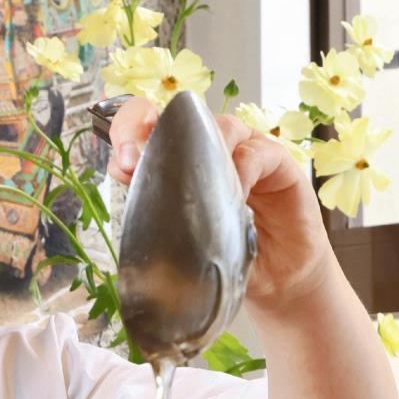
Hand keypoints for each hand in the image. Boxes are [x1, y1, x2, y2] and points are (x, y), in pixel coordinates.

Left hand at [106, 96, 334, 307]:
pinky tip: (233, 195)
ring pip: (218, 127)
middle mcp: (210, 148)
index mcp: (178, 163)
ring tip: (191, 187)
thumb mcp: (179, 242)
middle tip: (135, 162)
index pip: (147, 128)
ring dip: (199, 151)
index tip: (120, 164)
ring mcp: (244, 150)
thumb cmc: (224, 259)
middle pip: (179, 116)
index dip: (129, 132)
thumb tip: (128, 198)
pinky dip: (240, 168)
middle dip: (152, 131)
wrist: (274, 282)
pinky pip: (255, 152)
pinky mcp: (277, 161)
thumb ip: (155, 217)